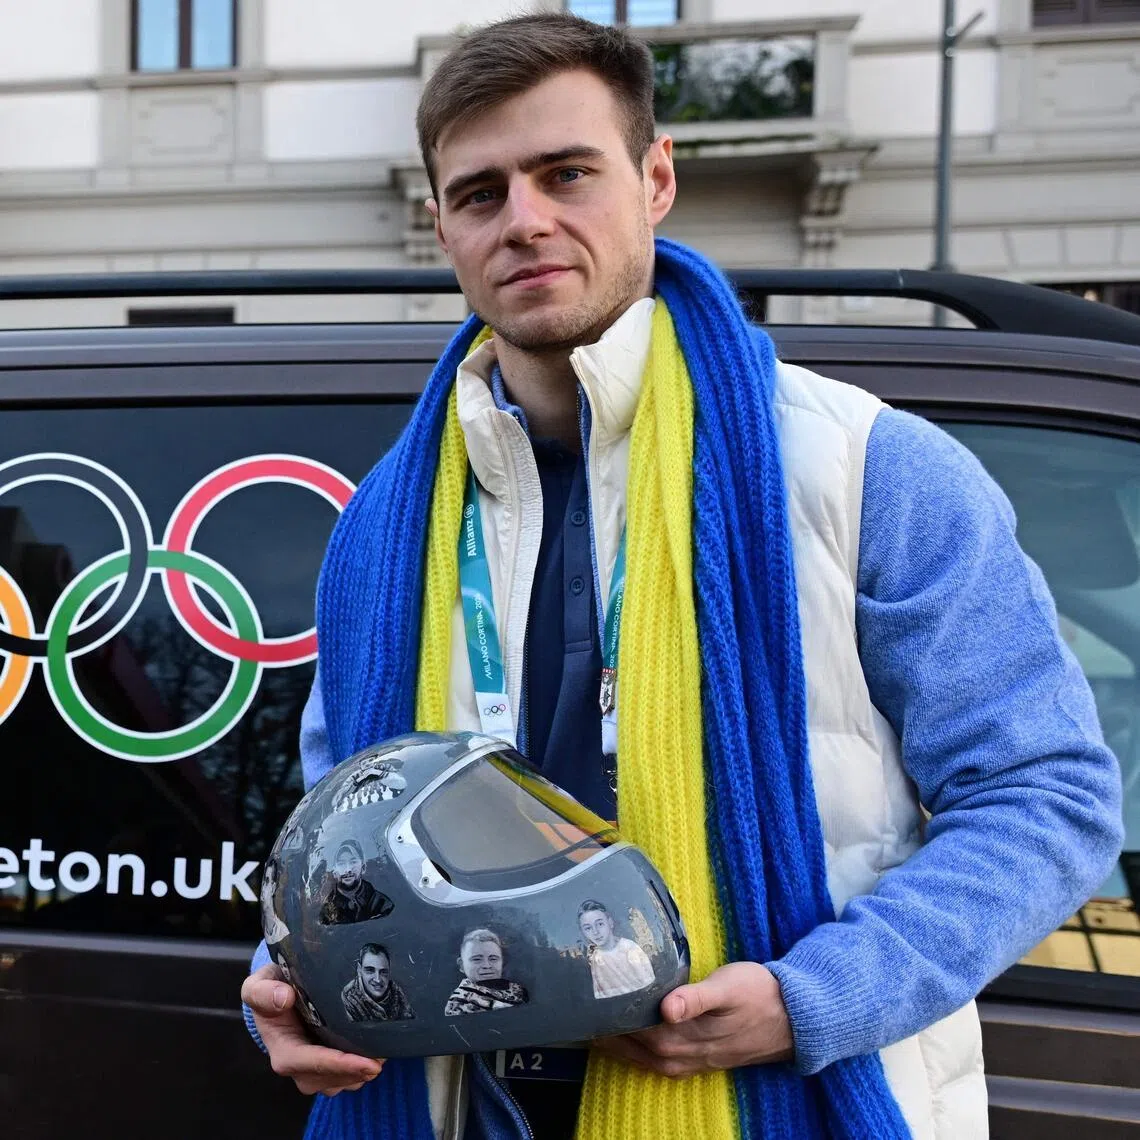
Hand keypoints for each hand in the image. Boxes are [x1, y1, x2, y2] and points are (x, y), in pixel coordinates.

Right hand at [241, 963, 383, 1095]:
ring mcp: (315, 1071)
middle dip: (356, 1072)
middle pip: (330, 1078)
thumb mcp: (259, 986)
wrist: (277, 996)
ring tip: (385, 1053)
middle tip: (384, 1058)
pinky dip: (363, 1068)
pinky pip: (349, 1077)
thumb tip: (284, 997)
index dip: (339, 1065)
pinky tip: (379, 1051)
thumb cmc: (270, 991)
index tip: (366, 1063)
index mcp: (283, 1051)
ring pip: (342, 1082)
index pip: (310, 1064)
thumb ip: (264, 991)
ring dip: (362, 1072)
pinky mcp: (329, 1067)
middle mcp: (299, 1067)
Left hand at [594, 962, 793, 1078]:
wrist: (795, 1017)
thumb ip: (695, 997)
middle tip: (580, 1013)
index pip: (635, 1031)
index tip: (585, 1003)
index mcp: (686, 1035)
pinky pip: (660, 1061)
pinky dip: (640, 1051)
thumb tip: (665, 1008)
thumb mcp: (729, 986)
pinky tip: (631, 1039)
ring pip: (645, 1058)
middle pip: (634, 1048)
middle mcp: (685, 1054)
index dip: (608, 1019)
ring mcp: (694, 1060)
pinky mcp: (702, 1057)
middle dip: (606, 1034)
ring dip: (619, 1046)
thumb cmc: (760, 993)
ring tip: (594, 1028)